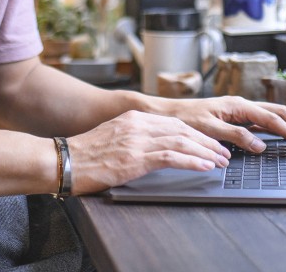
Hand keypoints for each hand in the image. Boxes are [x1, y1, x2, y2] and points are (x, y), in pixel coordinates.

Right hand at [65, 110, 231, 194]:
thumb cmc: (84, 156)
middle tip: (223, 152)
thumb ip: (133, 138)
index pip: (173, 123)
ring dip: (206, 152)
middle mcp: (138, 125)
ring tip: (220, 160)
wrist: (62, 161)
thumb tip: (154, 148)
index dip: (196, 133)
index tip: (210, 142)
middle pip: (182, 130)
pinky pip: (172, 157)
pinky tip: (205, 166)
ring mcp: (137, 141)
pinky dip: (193, 161)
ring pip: (182, 141)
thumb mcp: (112, 138)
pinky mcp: (135, 158)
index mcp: (133, 118)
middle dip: (207, 141)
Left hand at [153, 96, 285, 153]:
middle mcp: (241, 105)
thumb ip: (236, 137)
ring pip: (272, 115)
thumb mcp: (209, 130)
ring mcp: (239, 110)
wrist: (166, 114)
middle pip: (279, 112)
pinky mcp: (235, 116)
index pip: (273, 119)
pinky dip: (276, 128)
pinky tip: (281, 136)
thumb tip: (261, 145)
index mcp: (238, 105)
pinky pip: (261, 121)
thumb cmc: (183, 120)